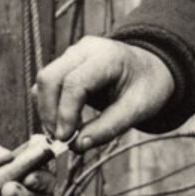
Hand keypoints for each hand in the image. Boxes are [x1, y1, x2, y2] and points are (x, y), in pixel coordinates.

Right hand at [33, 36, 177, 148]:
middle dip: (49, 112)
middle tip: (59, 140)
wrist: (150, 68)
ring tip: (62, 134)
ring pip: (44, 80)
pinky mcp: (66, 62)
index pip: (74, 82)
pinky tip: (62, 123)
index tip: (65, 139)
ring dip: (46, 110)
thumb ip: (108, 128)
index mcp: (108, 57)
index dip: (65, 113)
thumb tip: (76, 145)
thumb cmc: (147, 87)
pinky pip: (47, 84)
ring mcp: (73, 53)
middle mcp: (85, 50)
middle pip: (50, 77)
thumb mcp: (137, 110)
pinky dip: (49, 105)